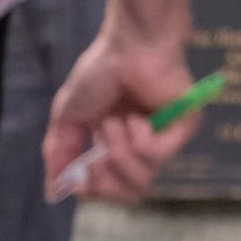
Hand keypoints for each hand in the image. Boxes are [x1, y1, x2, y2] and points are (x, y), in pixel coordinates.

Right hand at [43, 10, 200, 203]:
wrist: (129, 47)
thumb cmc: (101, 74)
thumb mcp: (67, 118)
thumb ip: (60, 155)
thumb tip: (55, 192)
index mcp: (118, 146)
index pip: (111, 191)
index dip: (93, 190)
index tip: (81, 171)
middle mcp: (144, 146)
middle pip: (130, 193)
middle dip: (104, 177)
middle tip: (96, 150)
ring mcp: (167, 137)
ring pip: (141, 178)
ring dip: (116, 150)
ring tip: (115, 121)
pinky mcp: (185, 127)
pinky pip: (155, 155)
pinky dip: (137, 137)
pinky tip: (138, 116)